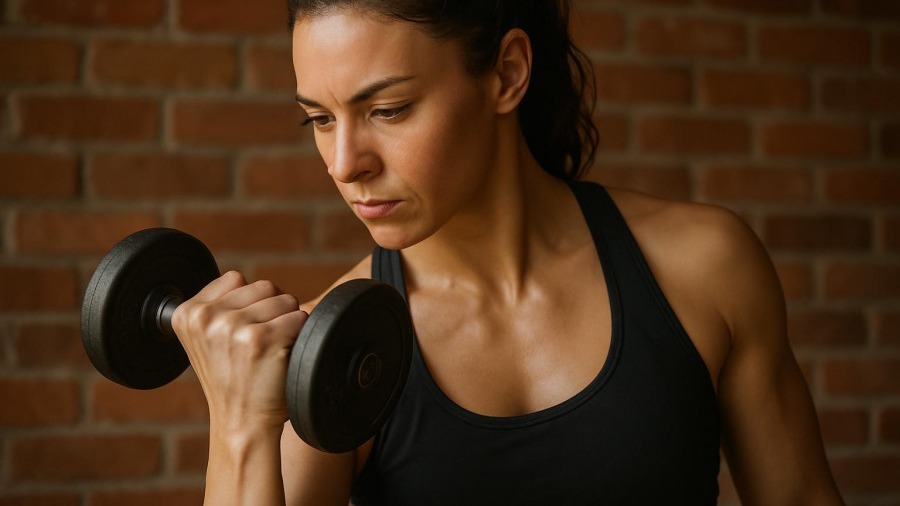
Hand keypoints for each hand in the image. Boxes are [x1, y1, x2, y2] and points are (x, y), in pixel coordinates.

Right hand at [170, 270, 307, 435]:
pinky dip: (300, 336)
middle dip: (272, 311)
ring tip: (270, 350)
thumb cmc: (232, 381)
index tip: (242, 333)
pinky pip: (299, 318)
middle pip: (264, 286)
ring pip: (285, 299)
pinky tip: (282, 357)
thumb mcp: (206, 340)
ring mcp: (232, 327)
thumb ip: (216, 306)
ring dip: (287, 322)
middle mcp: (205, 318)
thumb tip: (241, 277)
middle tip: (261, 345)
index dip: (249, 303)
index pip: (235, 278)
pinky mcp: (261, 339)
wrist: (241, 423)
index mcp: (186, 314)